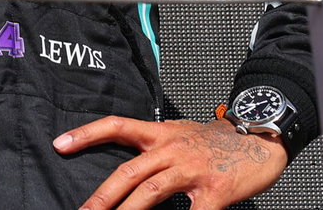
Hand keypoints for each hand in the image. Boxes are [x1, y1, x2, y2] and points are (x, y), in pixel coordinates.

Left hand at [53, 116, 287, 209]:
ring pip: (151, 190)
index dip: (86, 134)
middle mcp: (172, 148)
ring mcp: (192, 169)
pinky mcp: (215, 190)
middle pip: (128, 170)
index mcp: (161, 133)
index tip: (60, 144)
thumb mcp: (182, 133)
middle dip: (101, 195)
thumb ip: (155, 145)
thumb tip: (129, 166)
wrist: (262, 138)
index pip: (117, 126)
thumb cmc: (219, 140)